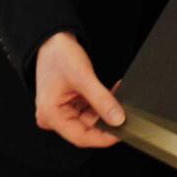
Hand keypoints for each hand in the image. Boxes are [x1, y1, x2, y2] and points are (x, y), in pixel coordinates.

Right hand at [34, 32, 123, 148]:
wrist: (52, 38)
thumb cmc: (58, 55)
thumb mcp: (83, 77)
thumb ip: (101, 99)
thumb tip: (118, 119)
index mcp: (50, 115)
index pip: (81, 137)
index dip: (103, 137)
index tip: (121, 132)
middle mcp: (53, 117)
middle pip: (85, 128)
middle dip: (106, 119)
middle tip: (126, 112)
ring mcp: (61, 110)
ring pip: (89, 118)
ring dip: (105, 109)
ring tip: (119, 97)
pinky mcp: (68, 103)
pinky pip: (88, 108)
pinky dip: (100, 102)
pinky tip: (112, 93)